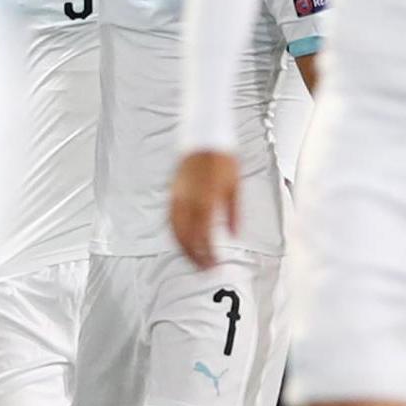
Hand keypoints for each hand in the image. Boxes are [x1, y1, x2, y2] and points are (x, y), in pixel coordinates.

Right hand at [170, 150, 239, 270]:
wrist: (203, 136)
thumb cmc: (222, 158)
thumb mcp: (235, 186)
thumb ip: (233, 213)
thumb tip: (234, 235)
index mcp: (205, 199)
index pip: (204, 236)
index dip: (209, 254)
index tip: (215, 265)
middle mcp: (188, 201)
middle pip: (186, 237)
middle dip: (194, 256)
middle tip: (205, 269)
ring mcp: (177, 197)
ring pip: (175, 230)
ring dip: (184, 248)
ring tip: (194, 259)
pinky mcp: (173, 193)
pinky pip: (170, 219)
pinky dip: (176, 234)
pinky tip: (183, 240)